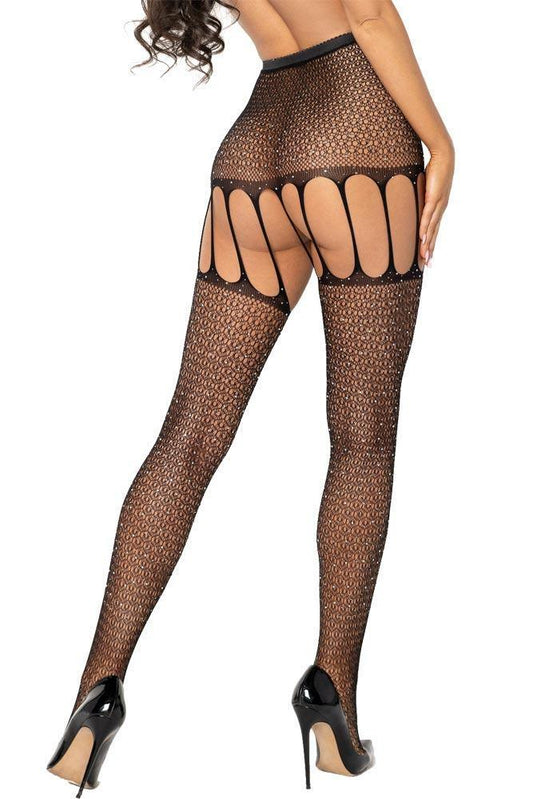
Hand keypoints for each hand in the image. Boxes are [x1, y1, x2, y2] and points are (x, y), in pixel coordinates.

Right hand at [419, 145, 454, 265]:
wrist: (444, 155)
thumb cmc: (435, 169)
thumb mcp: (426, 187)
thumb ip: (420, 197)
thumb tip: (410, 201)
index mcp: (439, 208)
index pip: (434, 230)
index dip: (430, 244)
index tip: (427, 257)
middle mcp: (440, 209)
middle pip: (434, 234)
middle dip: (430, 250)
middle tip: (428, 265)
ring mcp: (438, 205)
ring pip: (431, 228)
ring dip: (428, 243)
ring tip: (424, 256)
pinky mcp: (434, 198)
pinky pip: (428, 216)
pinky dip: (425, 228)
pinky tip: (423, 238)